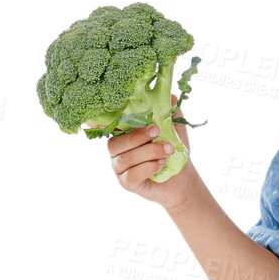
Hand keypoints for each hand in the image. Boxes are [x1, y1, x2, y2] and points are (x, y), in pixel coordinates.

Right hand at [107, 93, 193, 210]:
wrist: (183, 179)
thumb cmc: (173, 152)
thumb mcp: (174, 130)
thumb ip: (169, 114)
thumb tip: (172, 97)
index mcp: (124, 134)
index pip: (108, 126)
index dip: (99, 121)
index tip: (95, 117)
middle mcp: (118, 150)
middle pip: (114, 143)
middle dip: (136, 136)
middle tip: (157, 131)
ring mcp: (120, 168)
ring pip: (125, 158)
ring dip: (148, 152)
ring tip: (167, 150)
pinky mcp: (127, 183)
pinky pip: (131, 174)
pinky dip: (147, 167)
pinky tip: (160, 164)